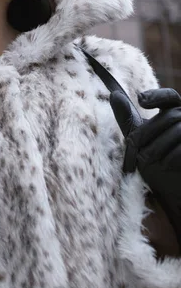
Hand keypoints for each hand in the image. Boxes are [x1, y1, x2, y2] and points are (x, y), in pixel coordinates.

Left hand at [110, 88, 180, 244]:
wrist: (174, 193)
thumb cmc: (157, 166)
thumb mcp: (139, 141)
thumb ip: (128, 119)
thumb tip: (113, 94)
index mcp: (174, 114)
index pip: (169, 97)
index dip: (157, 95)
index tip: (139, 100)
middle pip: (168, 117)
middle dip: (147, 133)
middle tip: (137, 151)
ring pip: (177, 130)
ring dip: (158, 148)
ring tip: (150, 161)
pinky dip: (172, 158)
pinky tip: (166, 167)